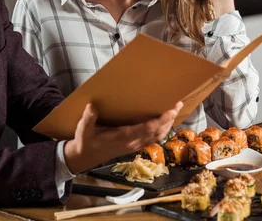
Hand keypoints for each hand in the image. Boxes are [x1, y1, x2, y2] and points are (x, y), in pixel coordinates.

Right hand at [63, 102, 182, 174]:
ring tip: (174, 111)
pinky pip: (152, 139)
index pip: (147, 129)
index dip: (160, 120)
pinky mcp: (134, 146)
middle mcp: (132, 143)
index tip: (170, 110)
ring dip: (167, 125)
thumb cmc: (85, 141)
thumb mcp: (83, 129)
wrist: (84, 157)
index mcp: (122, 137)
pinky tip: (164, 122)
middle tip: (177, 104)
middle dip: (169, 119)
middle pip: (157, 132)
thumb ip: (88, 118)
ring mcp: (134, 146)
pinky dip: (161, 130)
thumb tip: (91, 106)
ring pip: (157, 137)